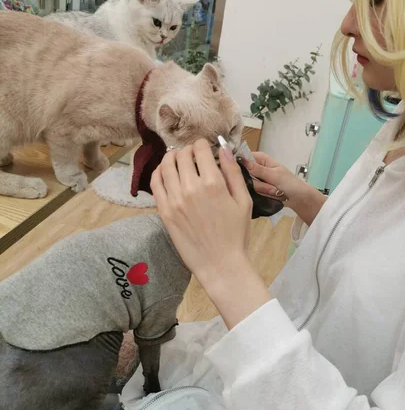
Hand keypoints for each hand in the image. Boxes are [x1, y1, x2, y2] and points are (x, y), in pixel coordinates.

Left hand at [151, 140, 270, 328]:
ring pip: (166, 166)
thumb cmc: (237, 234)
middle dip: (188, 151)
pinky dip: (159, 172)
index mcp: (213, 183)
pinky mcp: (165, 212)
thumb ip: (233, 173)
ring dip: (171, 157)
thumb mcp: (244, 201)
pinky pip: (155, 184)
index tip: (206, 149)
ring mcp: (174, 200)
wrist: (220, 264)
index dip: (203, 145)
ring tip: (177, 159)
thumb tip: (225, 149)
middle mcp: (190, 188)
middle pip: (182, 155)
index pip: (200, 150)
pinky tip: (165, 172)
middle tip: (193, 156)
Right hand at [240, 152, 303, 207]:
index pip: (243, 157)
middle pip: (244, 174)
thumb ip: (258, 170)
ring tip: (274, 190)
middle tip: (271, 185)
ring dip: (263, 190)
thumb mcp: (274, 175)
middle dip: (258, 183)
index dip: (241, 164)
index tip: (248, 173)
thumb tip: (242, 161)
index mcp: (260, 159)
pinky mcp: (256, 189)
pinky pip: (252, 193)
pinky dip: (263, 195)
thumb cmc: (290, 183)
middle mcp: (255, 168)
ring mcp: (255, 179)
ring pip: (248, 185)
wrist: (298, 198)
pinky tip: (271, 195)